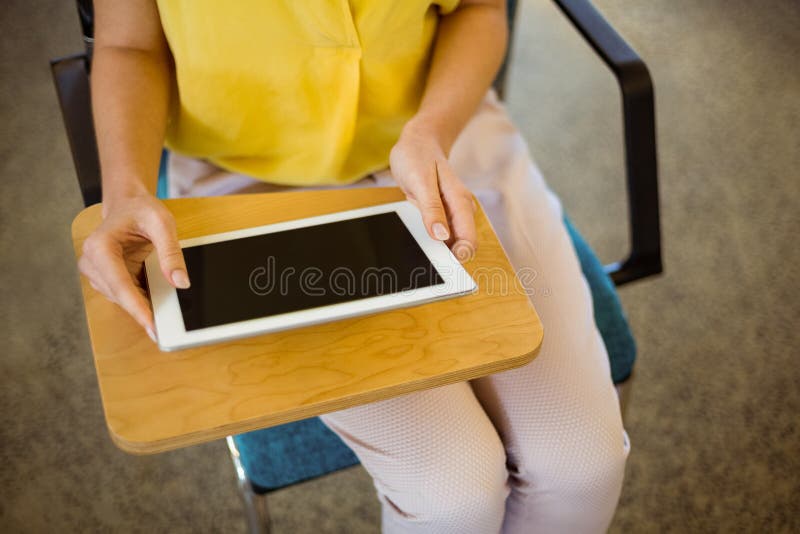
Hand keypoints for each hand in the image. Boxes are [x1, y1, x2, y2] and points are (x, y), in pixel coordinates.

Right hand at [78, 193, 188, 340]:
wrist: (129, 205)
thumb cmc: (141, 210)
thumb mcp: (162, 223)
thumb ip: (171, 252)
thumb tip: (180, 282)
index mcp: (100, 246)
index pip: (120, 284)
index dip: (137, 308)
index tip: (152, 327)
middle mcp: (92, 261)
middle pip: (120, 296)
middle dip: (142, 311)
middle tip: (166, 330)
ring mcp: (97, 272)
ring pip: (121, 299)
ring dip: (142, 307)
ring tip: (166, 318)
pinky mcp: (106, 278)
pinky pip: (125, 295)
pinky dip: (140, 300)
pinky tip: (156, 305)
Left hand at [389, 122, 476, 261]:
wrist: (419, 140)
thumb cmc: (418, 155)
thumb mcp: (420, 181)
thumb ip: (431, 209)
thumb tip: (441, 236)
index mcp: (459, 202)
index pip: (468, 240)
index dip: (457, 256)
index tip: (441, 263)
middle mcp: (459, 209)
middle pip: (461, 245)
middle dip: (446, 257)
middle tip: (425, 261)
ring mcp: (451, 212)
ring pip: (450, 242)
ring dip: (437, 249)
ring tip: (418, 249)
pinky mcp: (441, 214)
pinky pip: (439, 234)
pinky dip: (430, 239)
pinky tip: (418, 237)